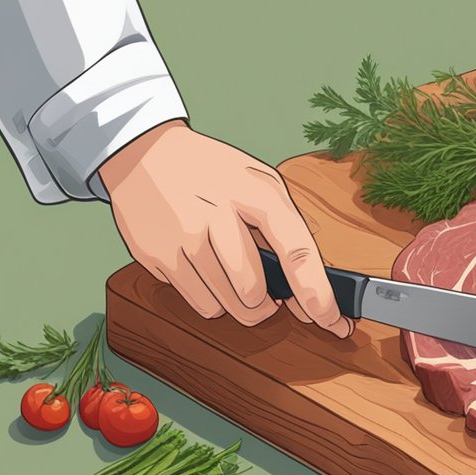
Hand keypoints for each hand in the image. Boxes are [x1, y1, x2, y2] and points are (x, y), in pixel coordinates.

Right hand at [98, 120, 354, 336]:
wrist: (143, 152)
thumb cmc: (213, 174)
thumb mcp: (259, 183)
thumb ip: (287, 234)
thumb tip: (304, 297)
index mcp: (257, 192)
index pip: (296, 251)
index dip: (317, 292)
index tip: (333, 322)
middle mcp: (217, 212)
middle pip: (254, 293)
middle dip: (264, 302)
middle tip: (263, 290)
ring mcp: (182, 235)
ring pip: (224, 306)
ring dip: (235, 302)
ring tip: (227, 270)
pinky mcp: (155, 255)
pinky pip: (197, 302)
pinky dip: (207, 296)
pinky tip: (200, 264)